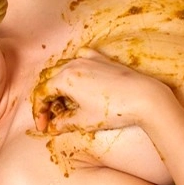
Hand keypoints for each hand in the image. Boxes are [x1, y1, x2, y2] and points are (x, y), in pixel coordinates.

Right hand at [32, 48, 172, 133]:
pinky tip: (78, 77)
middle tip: (50, 117)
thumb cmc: (114, 110)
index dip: (39, 112)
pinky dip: (73, 68)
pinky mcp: (101, 60)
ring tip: (64, 102)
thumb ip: (63, 123)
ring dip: (57, 84)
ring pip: (62, 67)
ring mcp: (88, 60)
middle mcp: (73, 65)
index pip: (41, 93)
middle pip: (49, 79)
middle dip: (46, 99)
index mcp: (65, 79)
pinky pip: (80, 57)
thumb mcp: (84, 121)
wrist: (144, 98)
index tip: (43, 126)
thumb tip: (53, 126)